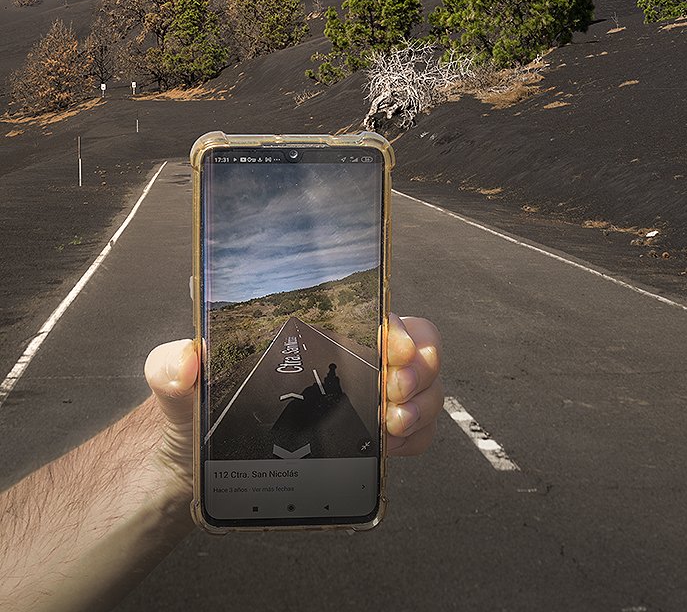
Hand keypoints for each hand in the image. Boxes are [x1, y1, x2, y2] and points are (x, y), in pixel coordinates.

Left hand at [144, 313, 443, 497]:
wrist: (199, 464)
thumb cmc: (196, 410)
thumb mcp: (177, 383)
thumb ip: (171, 364)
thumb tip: (184, 359)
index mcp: (317, 330)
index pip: (379, 313)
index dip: (399, 329)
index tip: (392, 353)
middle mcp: (350, 357)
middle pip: (418, 346)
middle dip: (420, 371)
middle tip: (392, 398)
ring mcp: (364, 396)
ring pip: (425, 387)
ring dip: (422, 407)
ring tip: (391, 428)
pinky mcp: (369, 436)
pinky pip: (417, 431)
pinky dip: (416, 438)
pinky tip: (390, 448)